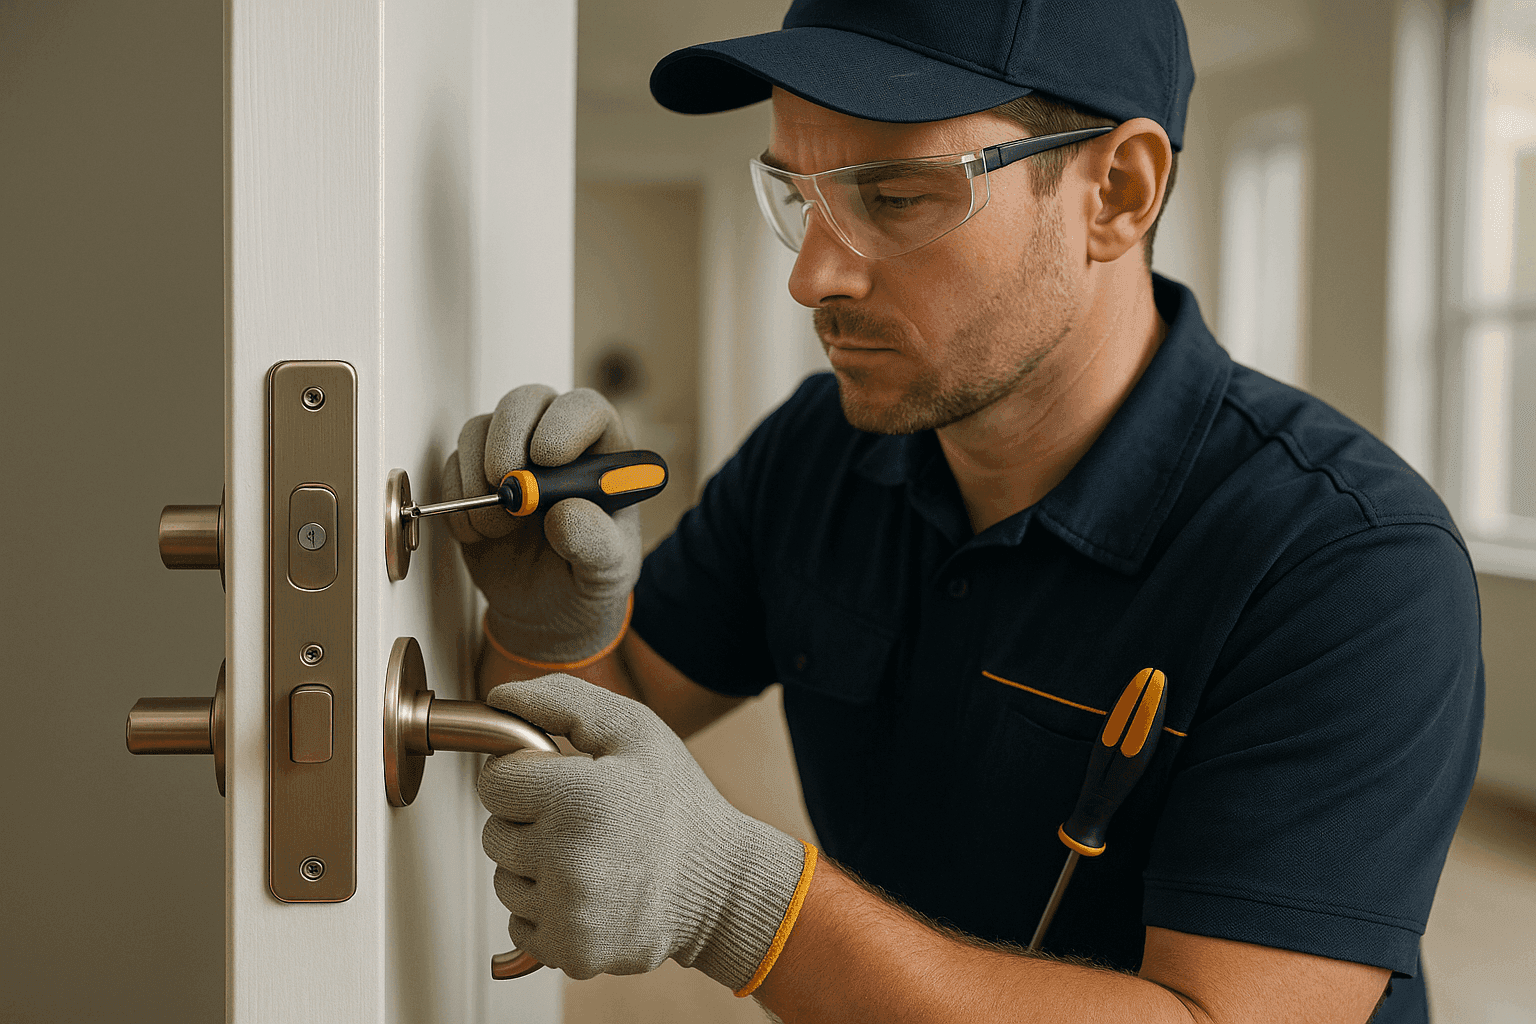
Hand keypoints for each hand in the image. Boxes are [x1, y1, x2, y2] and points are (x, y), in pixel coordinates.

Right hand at [443, 385, 640, 664]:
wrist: (547, 611)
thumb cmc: (588, 580)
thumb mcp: (608, 572)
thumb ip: (597, 544)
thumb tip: (564, 513)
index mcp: (603, 454)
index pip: (586, 409)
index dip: (565, 422)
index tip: (547, 457)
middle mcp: (556, 442)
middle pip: (526, 401)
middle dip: (508, 436)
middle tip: (504, 482)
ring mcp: (511, 456)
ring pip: (481, 429)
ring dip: (479, 476)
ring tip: (501, 528)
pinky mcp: (474, 477)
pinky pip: (452, 465)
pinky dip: (457, 500)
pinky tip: (480, 535)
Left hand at [477, 673, 810, 988]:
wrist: (721, 886)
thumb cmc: (676, 802)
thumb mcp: (634, 729)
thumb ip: (561, 700)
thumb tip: (498, 697)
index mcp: (578, 796)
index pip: (494, 783)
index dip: (524, 777)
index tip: (559, 781)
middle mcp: (568, 857)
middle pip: (493, 833)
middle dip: (530, 823)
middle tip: (585, 820)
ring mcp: (568, 911)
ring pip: (504, 881)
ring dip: (536, 869)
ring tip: (593, 857)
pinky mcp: (570, 951)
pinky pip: (520, 924)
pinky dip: (546, 911)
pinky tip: (591, 894)